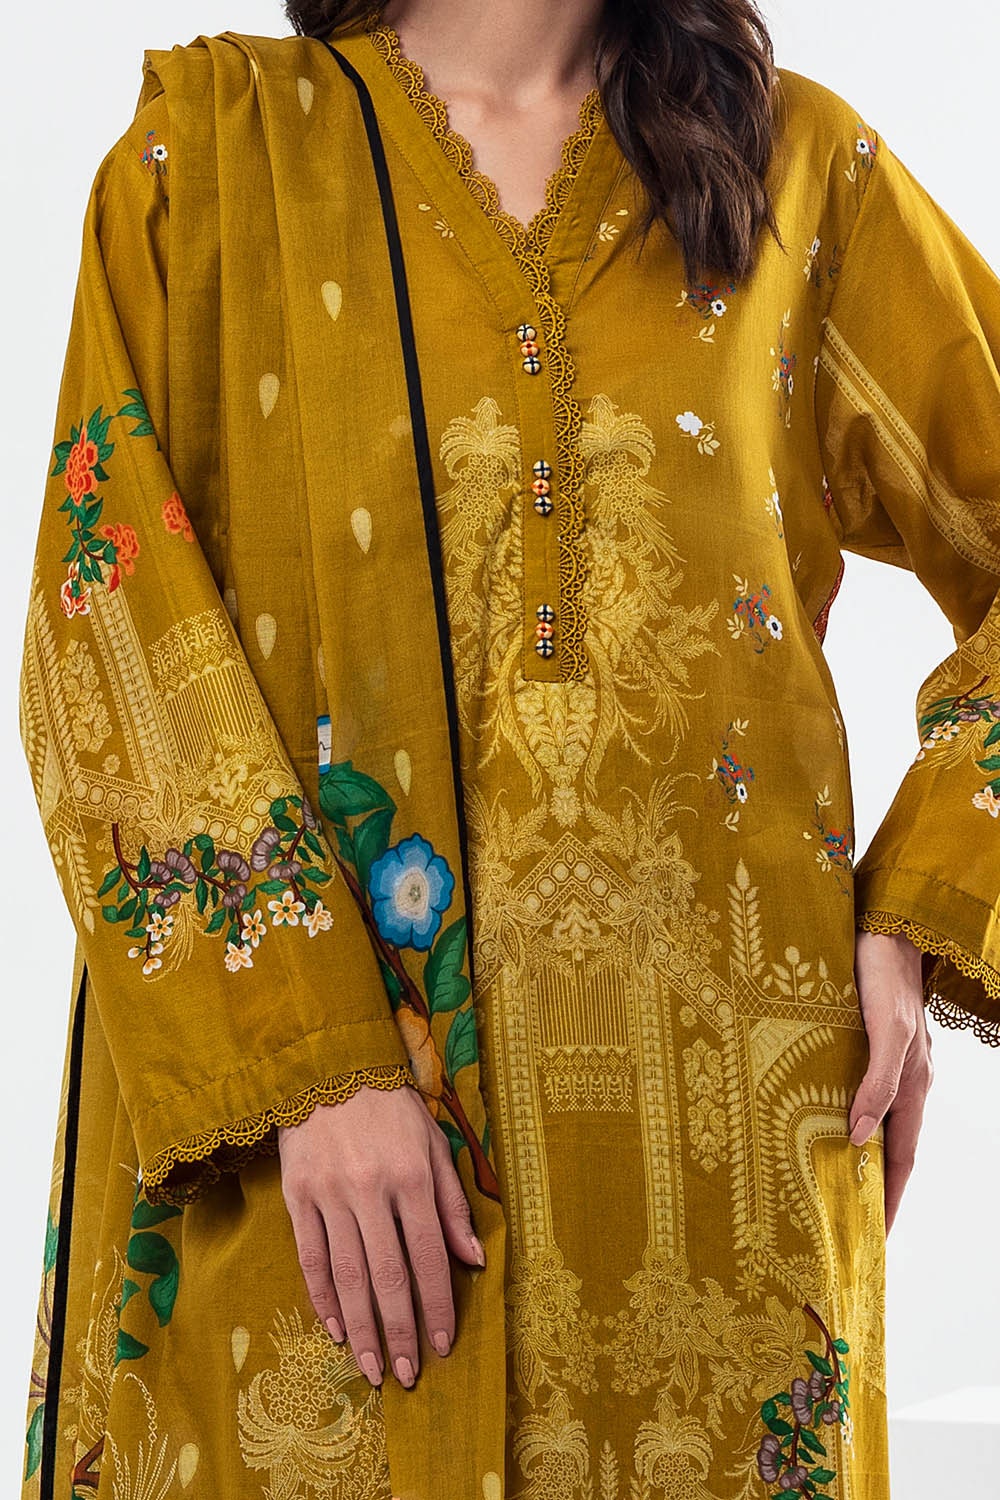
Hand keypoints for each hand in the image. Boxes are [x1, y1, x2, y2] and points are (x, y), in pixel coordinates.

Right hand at [277, 1082, 485, 1389]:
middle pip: (388, 1275)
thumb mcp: (433, 1142)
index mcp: (412, 1176)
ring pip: (347, 1276)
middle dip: (399, 1331)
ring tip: (372, 1368)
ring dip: (362, 1328)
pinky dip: (323, 1298)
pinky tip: (336, 1328)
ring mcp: (329, 1194)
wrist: (327, 1066)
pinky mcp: (297, 1195)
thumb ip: (453, 1203)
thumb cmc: (390, 1106)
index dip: (437, 1306)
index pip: (429, 1256)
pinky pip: (310, 1258)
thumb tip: (474, 1260)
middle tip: (406, 1376)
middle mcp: (371, 1189)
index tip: (443, 1346)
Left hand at [850, 927, 933, 1234]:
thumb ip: (876, 1082)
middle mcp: (902, 1081)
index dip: (887, 1199)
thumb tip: (859, 1136)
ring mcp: (885, 1064)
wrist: (881, 928)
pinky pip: (855, 1094)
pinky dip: (841, 1117)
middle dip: (870, 1188)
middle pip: (887, 1148)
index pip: (900, 1160)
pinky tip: (815, 1122)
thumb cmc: (883, 977)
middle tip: (843, 1224)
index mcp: (913, 1087)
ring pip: (871, 1122)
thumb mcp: (884, 1031)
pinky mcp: (865, 1045)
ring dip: (853, 1154)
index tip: (872, 1240)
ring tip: (824, 1184)